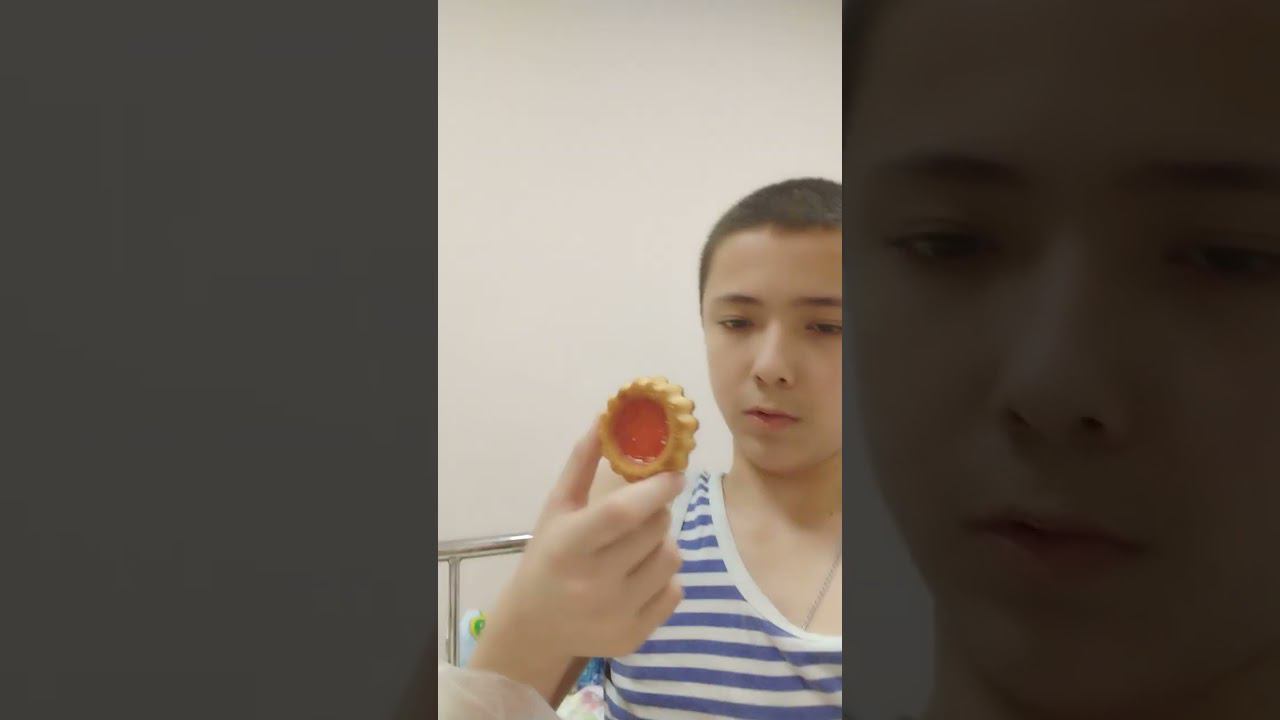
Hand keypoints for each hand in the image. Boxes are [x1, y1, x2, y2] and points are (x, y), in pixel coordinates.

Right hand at [468, 421, 685, 698]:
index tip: (674, 475)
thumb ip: (581, 463)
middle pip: (655, 531)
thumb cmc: (549, 556)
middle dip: (657, 512)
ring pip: (671, 559)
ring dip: (662, 544)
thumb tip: (605, 418)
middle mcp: (593, 584)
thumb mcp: (557, 507)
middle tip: (643, 511)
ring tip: (637, 546)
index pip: (622, 513)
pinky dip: (664, 578)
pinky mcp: (635, 636)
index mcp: (569, 546)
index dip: (654, 489)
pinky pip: (675, 591)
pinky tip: (638, 577)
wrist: (538, 626)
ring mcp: (616, 614)